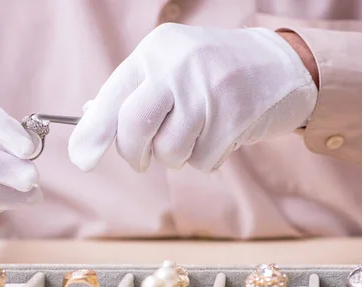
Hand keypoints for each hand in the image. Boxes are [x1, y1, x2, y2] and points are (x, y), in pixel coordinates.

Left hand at [69, 23, 317, 172]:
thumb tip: (91, 129)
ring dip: (177, 156)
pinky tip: (221, 134)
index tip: (82, 159)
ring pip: (169, 152)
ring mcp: (209, 90)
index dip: (92, 133)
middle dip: (133, 153)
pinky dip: (206, 158)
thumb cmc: (213, 74)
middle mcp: (179, 66)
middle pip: (134, 127)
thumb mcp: (171, 69)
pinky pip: (203, 161)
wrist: (279, 64)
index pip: (112, 98)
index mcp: (155, 51)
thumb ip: (134, 95)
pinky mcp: (235, 116)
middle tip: (142, 159)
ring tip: (196, 133)